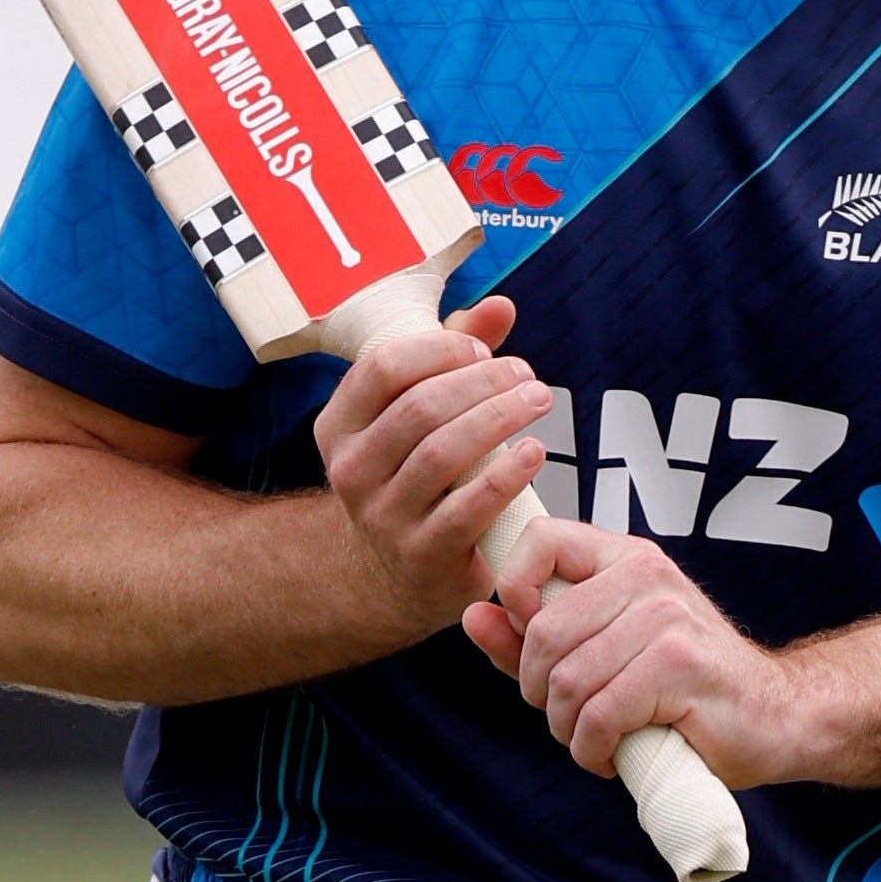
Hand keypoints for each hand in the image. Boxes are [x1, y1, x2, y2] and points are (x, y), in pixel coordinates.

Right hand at [312, 294, 554, 636]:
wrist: (400, 574)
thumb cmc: (418, 474)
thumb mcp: (421, 413)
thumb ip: (456, 357)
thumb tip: (500, 307)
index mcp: (340, 425)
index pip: (383, 367)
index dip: (441, 350)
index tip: (483, 352)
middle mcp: (349, 471)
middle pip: (420, 407)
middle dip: (483, 382)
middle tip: (528, 377)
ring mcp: (381, 518)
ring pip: (443, 453)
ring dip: (500, 419)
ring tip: (539, 400)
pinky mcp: (421, 557)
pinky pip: (466, 509)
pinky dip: (505, 476)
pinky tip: (534, 453)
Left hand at [464, 515, 829, 787]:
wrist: (774, 719)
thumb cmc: (683, 689)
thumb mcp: (600, 653)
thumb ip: (530, 637)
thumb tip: (470, 616)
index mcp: (626, 558)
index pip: (542, 538)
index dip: (513, 588)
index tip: (527, 640)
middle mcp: (647, 575)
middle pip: (543, 630)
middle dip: (537, 690)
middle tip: (564, 715)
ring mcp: (666, 618)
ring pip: (567, 678)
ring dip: (566, 728)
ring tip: (592, 738)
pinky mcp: (681, 666)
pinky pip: (600, 714)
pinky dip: (592, 750)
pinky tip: (611, 756)